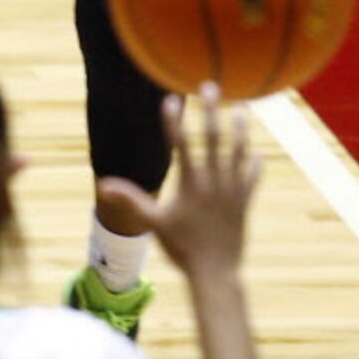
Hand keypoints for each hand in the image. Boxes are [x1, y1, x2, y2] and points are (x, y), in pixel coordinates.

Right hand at [95, 85, 262, 278]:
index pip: (181, 144)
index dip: (175, 120)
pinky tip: (254, 151)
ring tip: (239, 108)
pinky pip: (252, 176)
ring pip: (237, 150)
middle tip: (209, 86)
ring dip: (238, 128)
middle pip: (213, 137)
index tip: (171, 99)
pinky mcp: (244, 200)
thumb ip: (131, 200)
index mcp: (190, 183)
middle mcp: (213, 181)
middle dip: (210, 110)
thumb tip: (104, 186)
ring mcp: (232, 189)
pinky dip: (253, 162)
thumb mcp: (154, 222)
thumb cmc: (181, 247)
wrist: (216, 271)